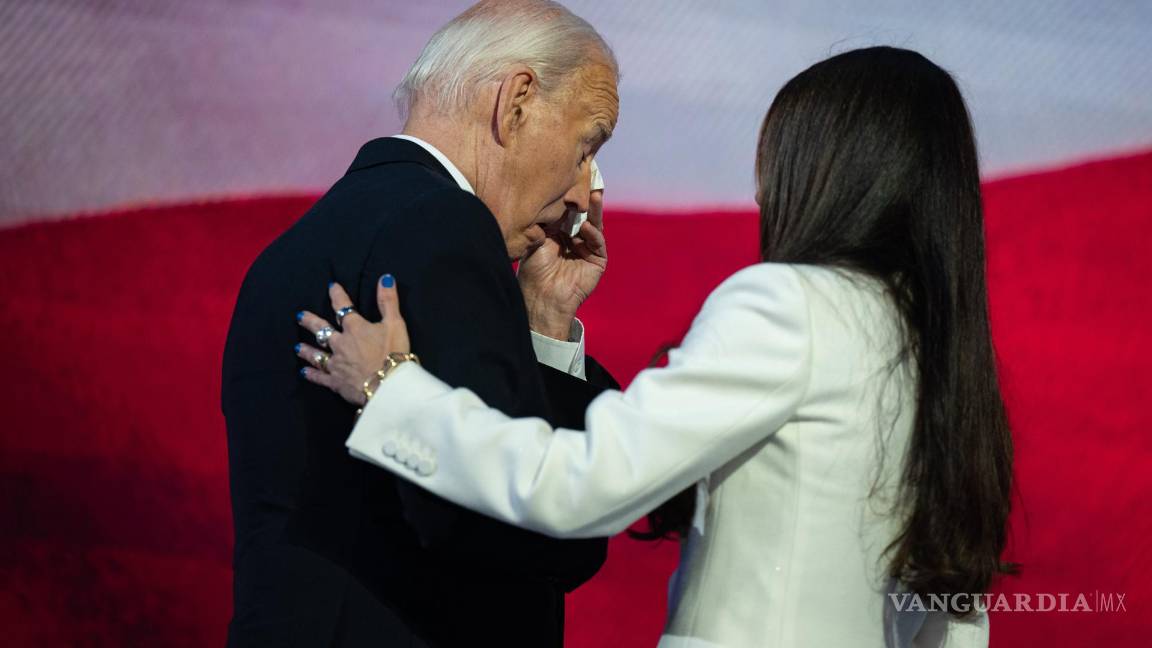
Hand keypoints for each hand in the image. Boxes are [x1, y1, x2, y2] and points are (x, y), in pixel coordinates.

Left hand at [296, 275, 409, 405]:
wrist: (387, 385)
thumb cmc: (393, 353)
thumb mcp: (395, 323)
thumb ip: (388, 301)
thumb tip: (385, 277)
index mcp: (355, 328)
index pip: (344, 307)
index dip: (338, 296)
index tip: (331, 286)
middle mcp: (340, 344)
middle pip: (322, 330)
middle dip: (311, 322)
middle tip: (300, 317)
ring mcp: (336, 364)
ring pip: (317, 355)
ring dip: (307, 351)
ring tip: (297, 348)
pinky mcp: (336, 382)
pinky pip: (320, 377)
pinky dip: (312, 375)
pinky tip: (304, 373)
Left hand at [518, 189, 606, 338]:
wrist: (541, 297)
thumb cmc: (533, 270)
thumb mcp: (538, 239)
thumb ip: (549, 220)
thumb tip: (555, 195)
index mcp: (559, 233)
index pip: (568, 211)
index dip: (571, 197)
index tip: (573, 177)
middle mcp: (574, 239)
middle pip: (584, 214)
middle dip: (587, 199)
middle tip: (590, 179)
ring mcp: (587, 249)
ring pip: (594, 225)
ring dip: (594, 211)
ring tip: (593, 196)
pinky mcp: (597, 261)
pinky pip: (598, 243)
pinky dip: (593, 234)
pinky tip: (585, 228)